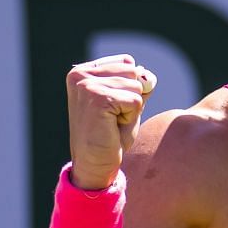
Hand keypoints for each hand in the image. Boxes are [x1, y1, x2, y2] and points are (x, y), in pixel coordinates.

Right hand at [65, 54, 156, 188]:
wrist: (94, 165)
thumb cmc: (110, 136)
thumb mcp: (127, 104)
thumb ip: (138, 85)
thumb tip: (147, 74)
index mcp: (83, 71)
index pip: (127, 63)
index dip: (129, 88)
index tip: (110, 108)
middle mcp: (80, 74)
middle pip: (133, 72)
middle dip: (131, 97)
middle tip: (112, 118)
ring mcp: (87, 84)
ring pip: (136, 86)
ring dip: (131, 109)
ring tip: (111, 123)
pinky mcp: (98, 97)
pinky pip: (135, 100)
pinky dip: (130, 118)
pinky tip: (112, 128)